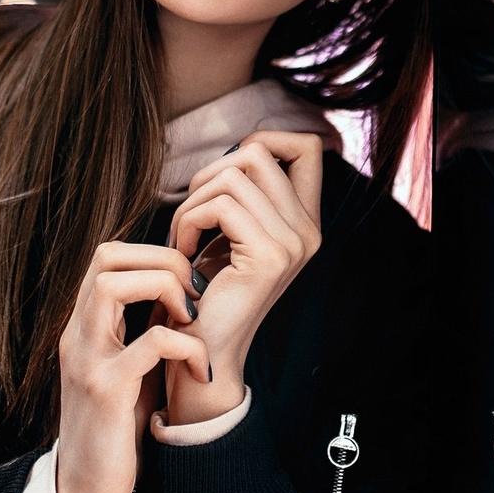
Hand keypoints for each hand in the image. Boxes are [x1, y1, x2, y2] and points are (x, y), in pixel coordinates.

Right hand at [56, 241, 210, 492]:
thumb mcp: (131, 367)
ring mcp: (88, 360)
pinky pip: (150, 343)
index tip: (189, 282)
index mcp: (85, 326)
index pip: (108, 256)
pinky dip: (186, 346)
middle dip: (163, 260)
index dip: (154, 252)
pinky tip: (201, 370)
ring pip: (115, 285)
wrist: (87, 488)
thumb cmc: (116, 428)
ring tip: (193, 319)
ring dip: (166, 289)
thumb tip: (183, 294)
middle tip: (196, 292)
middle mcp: (78, 335)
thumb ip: (144, 330)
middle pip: (106, 256)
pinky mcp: (106, 391)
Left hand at [163, 131, 323, 423]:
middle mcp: (309, 230)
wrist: (205, 352)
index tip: (227, 174)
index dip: (264, 140)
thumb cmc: (208, 292)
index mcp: (306, 221)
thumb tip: (241, 146)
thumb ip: (246, 194)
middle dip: (210, 174)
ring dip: (193, 202)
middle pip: (258, 152)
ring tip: (184, 238)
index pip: (307, 146)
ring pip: (234, 174)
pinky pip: (220, 205)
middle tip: (192, 217)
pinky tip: (184, 252)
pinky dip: (189, 222)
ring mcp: (294, 243)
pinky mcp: (269, 255)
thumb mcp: (232, 234)